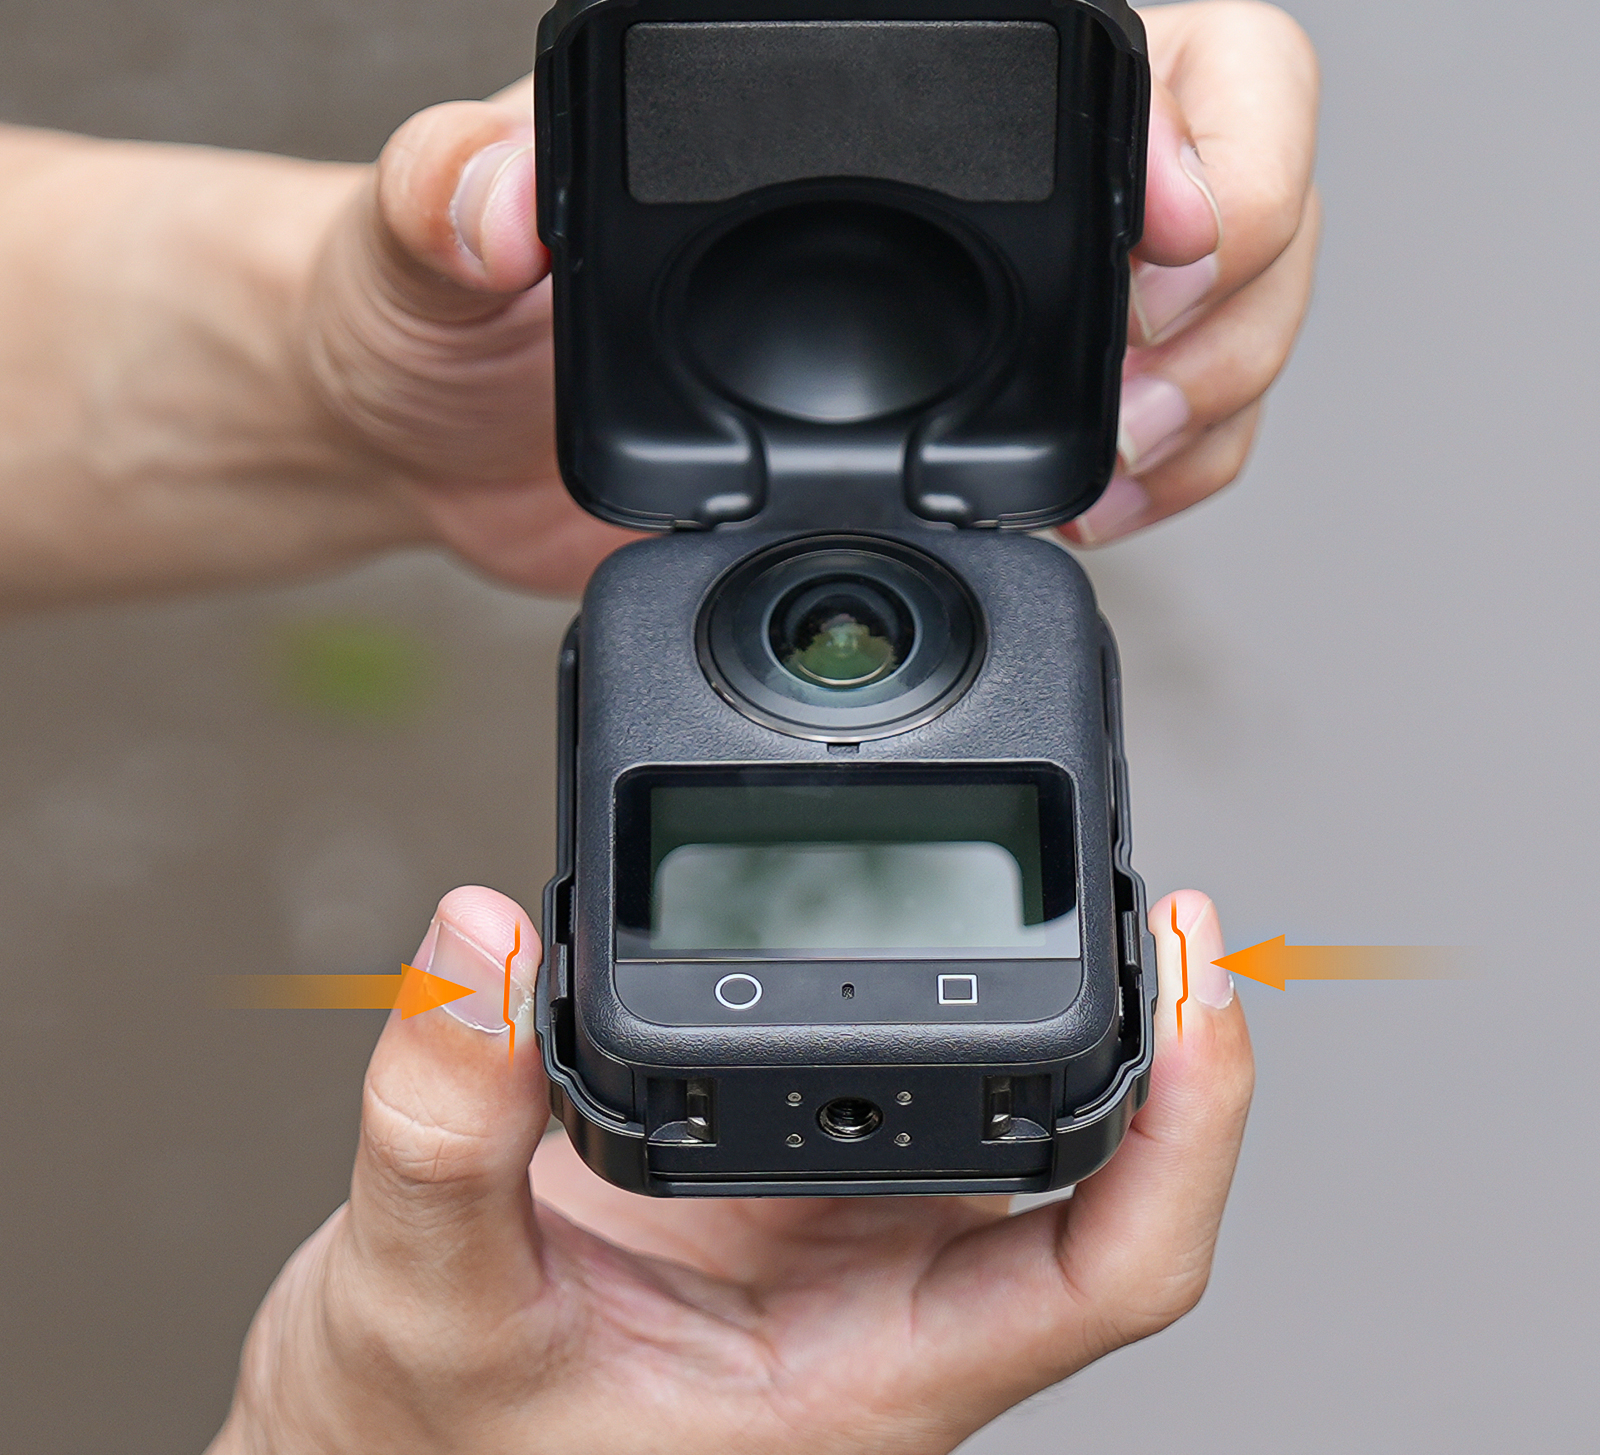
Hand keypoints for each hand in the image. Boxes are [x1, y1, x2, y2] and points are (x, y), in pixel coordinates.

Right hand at [210, 887, 1251, 1453]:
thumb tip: (480, 947)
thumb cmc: (427, 1452)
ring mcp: (830, 1230)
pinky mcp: (768, 1175)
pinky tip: (881, 909)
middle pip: (1083, 1158)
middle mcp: (879, 1295)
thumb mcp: (417, 1309)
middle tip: (1161, 899)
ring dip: (1035, 998)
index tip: (1206, 977)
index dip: (1195, 1128)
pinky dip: (900, 985)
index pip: (1112, 1265)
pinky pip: (876, 1068)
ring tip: (1053, 873)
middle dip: (1144, 1027)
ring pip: (987, 1106)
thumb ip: (445, 1133)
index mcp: (865, 1372)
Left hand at [299, 0, 1317, 594]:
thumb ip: (447, 193)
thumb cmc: (430, 312)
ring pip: (1211, 300)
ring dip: (1221, 389)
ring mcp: (978, 290)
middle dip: (1237, 294)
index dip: (1204, 134)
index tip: (1168, 247)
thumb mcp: (415, 248)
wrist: (440, 436)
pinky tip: (1105, 504)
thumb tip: (505, 196)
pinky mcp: (970, 403)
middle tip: (1144, 403)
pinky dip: (1169, 470)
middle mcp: (946, 169)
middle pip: (1220, 169)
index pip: (1120, 45)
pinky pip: (1145, 417)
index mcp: (852, 73)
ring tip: (1130, 468)